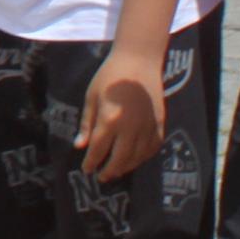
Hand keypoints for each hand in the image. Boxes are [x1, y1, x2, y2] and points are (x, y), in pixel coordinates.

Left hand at [76, 38, 165, 182]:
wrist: (139, 60)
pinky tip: (136, 159)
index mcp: (110, 120)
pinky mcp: (160, 123)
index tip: (86, 170)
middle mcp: (130, 128)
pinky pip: (153, 147)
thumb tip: (80, 146)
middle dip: (109, 170)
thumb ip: (87, 124)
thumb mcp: (92, 97)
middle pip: (120, 159)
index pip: (99, 150)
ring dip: (126, 167)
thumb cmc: (110, 76)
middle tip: (101, 177)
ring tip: (117, 171)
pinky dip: (144, 157)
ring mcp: (147, 126)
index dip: (91, 162)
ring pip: (138, 156)